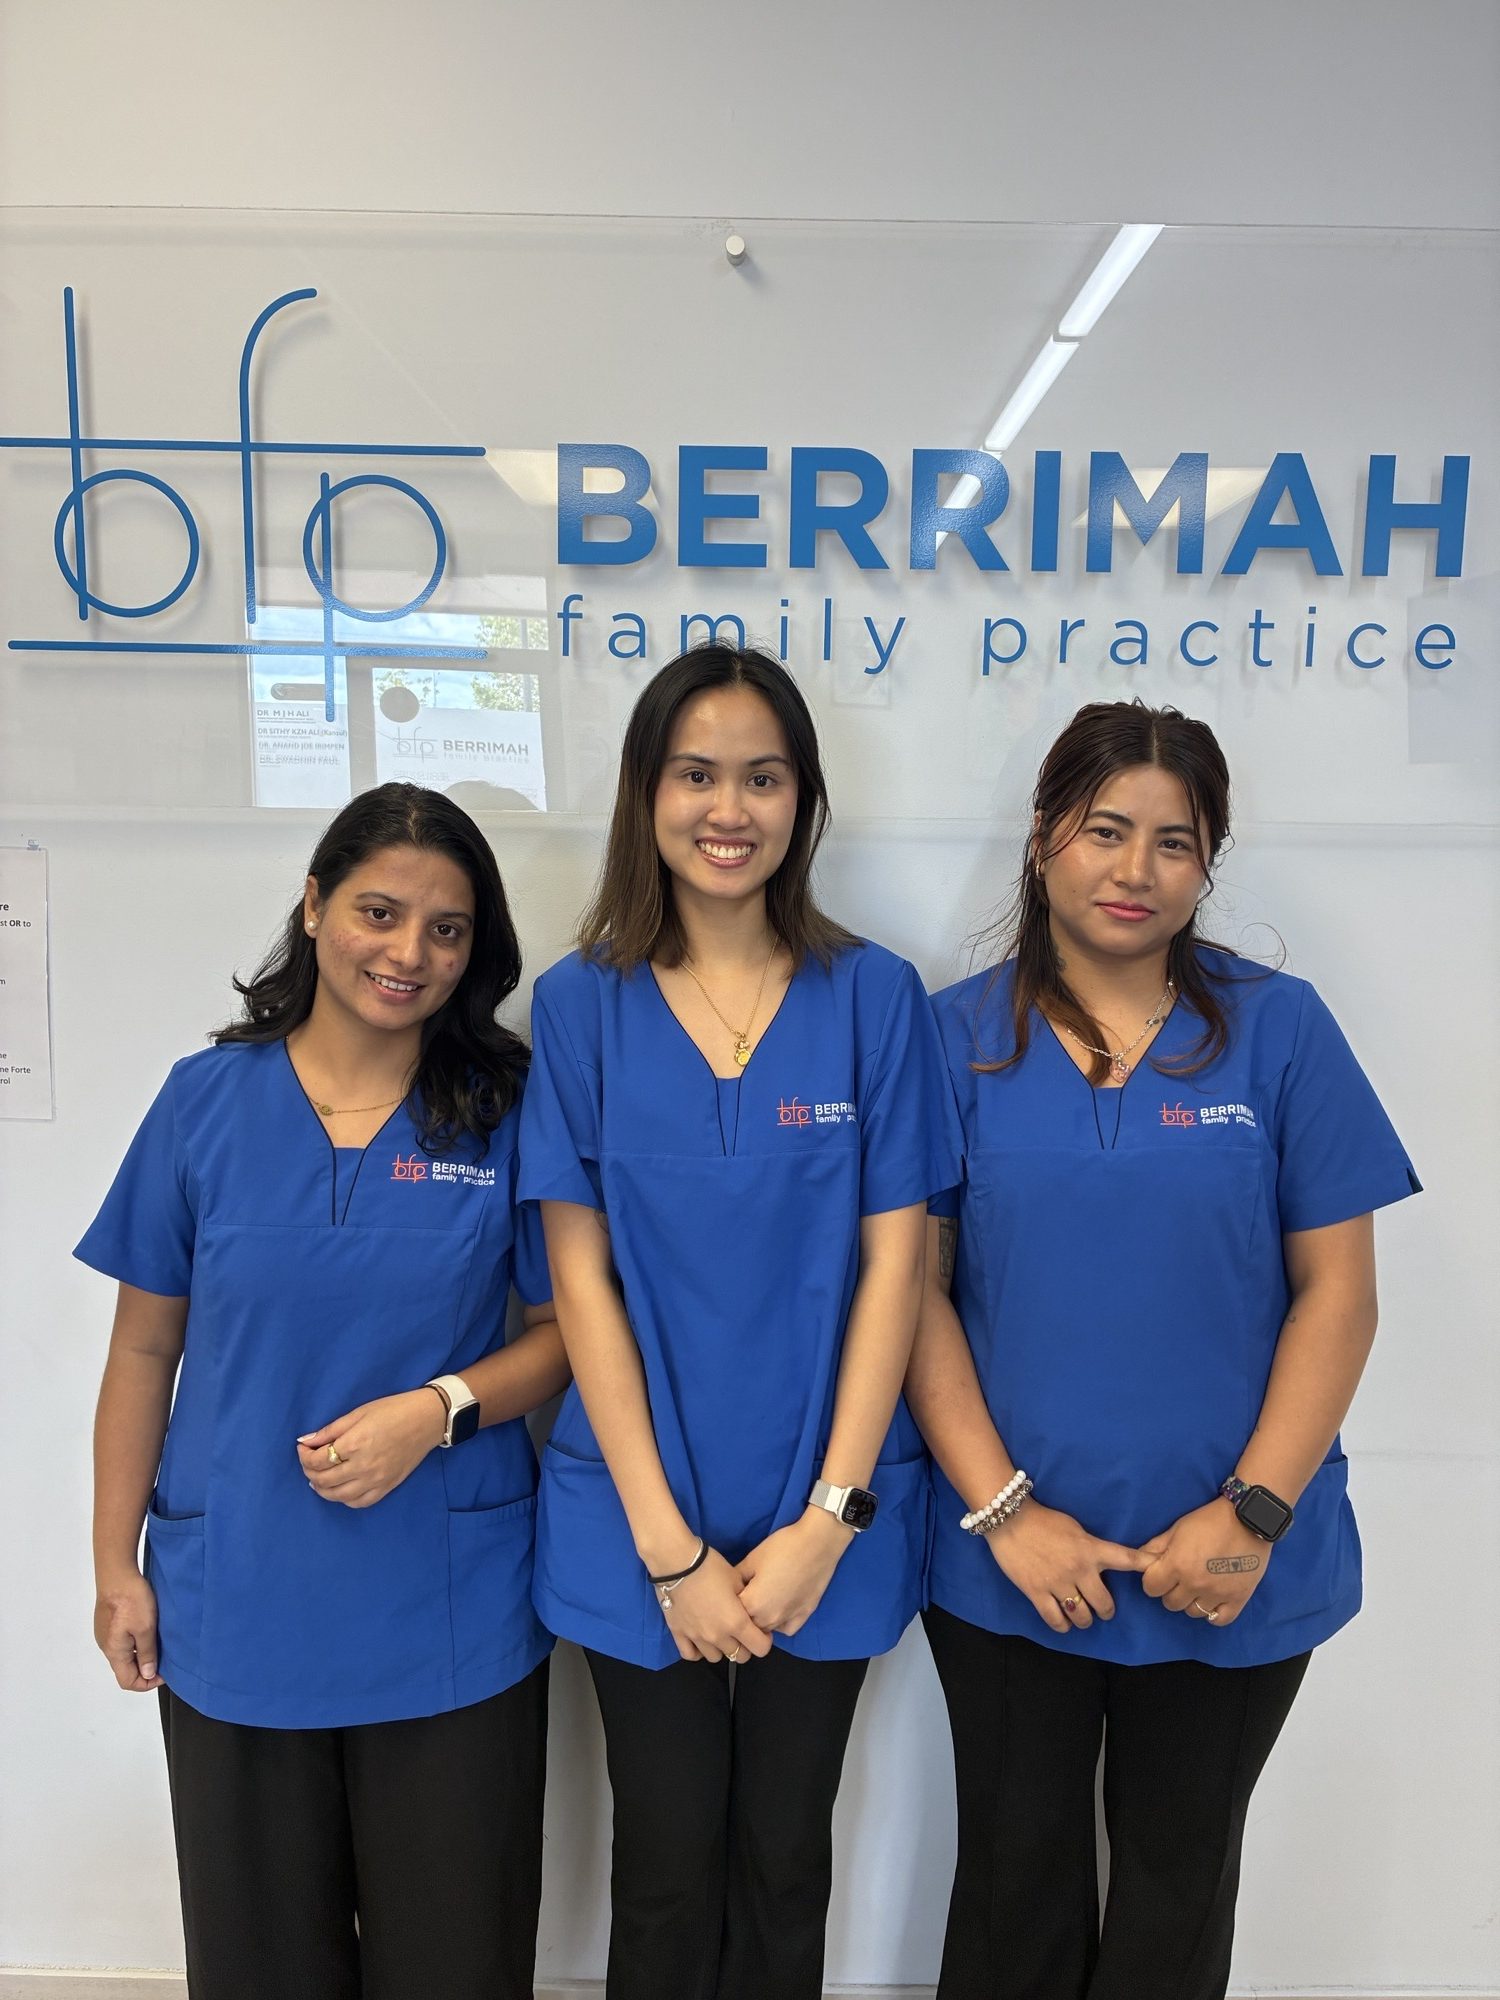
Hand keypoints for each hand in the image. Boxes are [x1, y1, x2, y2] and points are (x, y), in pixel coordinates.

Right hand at [94, 1569, 161, 1690]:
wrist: (117, 1574)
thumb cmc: (131, 1600)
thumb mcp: (146, 1629)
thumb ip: (146, 1654)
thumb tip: (148, 1674)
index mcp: (114, 1652)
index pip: (127, 1681)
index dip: (147, 1683)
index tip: (164, 1673)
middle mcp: (106, 1646)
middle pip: (125, 1669)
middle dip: (145, 1668)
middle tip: (164, 1658)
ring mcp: (106, 1634)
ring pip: (124, 1654)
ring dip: (141, 1654)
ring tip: (158, 1643)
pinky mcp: (108, 1622)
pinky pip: (122, 1641)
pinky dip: (135, 1642)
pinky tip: (147, 1630)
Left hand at [297, 1389, 447, 1508]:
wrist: (427, 1419)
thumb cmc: (393, 1410)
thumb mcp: (359, 1412)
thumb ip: (330, 1430)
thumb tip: (305, 1441)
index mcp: (355, 1443)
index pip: (318, 1460)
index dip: (304, 1456)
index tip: (303, 1448)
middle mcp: (363, 1466)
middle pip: (324, 1480)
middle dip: (309, 1472)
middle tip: (309, 1462)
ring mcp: (376, 1480)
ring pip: (338, 1496)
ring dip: (322, 1489)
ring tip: (318, 1478)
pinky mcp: (387, 1487)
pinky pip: (359, 1503)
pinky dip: (344, 1499)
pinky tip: (340, 1489)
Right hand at [658, 1546, 774, 1664]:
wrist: (678, 1562)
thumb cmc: (711, 1567)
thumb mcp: (737, 1579)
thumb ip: (746, 1599)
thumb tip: (749, 1608)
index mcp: (737, 1622)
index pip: (760, 1648)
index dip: (765, 1641)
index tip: (761, 1630)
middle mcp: (718, 1636)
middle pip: (738, 1656)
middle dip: (744, 1646)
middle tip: (740, 1631)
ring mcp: (697, 1638)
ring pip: (715, 1658)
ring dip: (721, 1648)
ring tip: (719, 1633)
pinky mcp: (678, 1634)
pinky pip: (690, 1655)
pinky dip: (698, 1651)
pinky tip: (700, 1640)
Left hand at [736, 1508, 852, 1637]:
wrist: (817, 1543)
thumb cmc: (782, 1548)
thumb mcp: (752, 1558)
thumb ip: (737, 1577)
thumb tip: (729, 1586)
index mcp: (752, 1604)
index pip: (732, 1614)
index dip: (729, 1603)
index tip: (730, 1592)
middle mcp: (769, 1618)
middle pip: (748, 1626)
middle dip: (744, 1614)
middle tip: (747, 1594)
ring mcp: (788, 1619)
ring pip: (767, 1630)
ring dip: (761, 1620)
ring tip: (762, 1600)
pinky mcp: (805, 1616)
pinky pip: (786, 1629)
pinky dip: (780, 1623)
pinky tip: (779, 1608)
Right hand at [984, 1499, 1150, 1634]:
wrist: (1010, 1518)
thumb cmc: (1043, 1520)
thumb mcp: (1075, 1528)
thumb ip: (1090, 1546)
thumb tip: (1100, 1560)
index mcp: (1090, 1549)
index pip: (1125, 1558)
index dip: (1145, 1564)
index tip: (1158, 1569)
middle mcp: (1078, 1569)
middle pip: (1104, 1604)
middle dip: (1106, 1610)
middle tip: (1102, 1609)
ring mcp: (1057, 1583)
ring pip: (1082, 1617)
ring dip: (1084, 1620)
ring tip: (1082, 1616)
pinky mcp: (1036, 1592)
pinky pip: (1055, 1620)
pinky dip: (1063, 1626)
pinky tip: (1063, 1622)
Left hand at [1139, 1499, 1271, 1626]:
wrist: (1248, 1519)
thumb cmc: (1209, 1520)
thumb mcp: (1177, 1528)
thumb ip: (1156, 1547)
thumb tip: (1139, 1560)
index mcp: (1177, 1565)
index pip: (1151, 1588)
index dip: (1153, 1580)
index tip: (1160, 1573)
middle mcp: (1195, 1584)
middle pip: (1170, 1603)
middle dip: (1171, 1590)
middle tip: (1180, 1578)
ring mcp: (1217, 1594)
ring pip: (1193, 1612)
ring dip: (1192, 1601)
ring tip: (1198, 1586)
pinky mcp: (1238, 1599)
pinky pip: (1218, 1620)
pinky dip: (1213, 1613)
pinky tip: (1212, 1600)